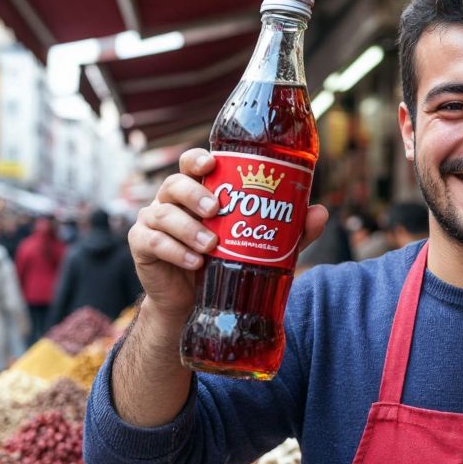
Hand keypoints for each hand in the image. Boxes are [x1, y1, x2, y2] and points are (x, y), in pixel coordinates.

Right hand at [129, 148, 327, 323]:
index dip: (198, 159)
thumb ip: (290, 231)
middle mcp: (172, 201)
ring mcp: (153, 222)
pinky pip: (152, 242)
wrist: (195, 304)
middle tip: (215, 208)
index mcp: (198, 191)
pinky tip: (194, 262)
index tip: (212, 163)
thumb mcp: (262, 246)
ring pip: (162, 213)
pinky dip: (174, 250)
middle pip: (174, 184)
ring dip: (187, 227)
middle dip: (194, 193)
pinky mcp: (142, 246)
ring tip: (211, 244)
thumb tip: (320, 212)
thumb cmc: (226, 263)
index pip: (192, 165)